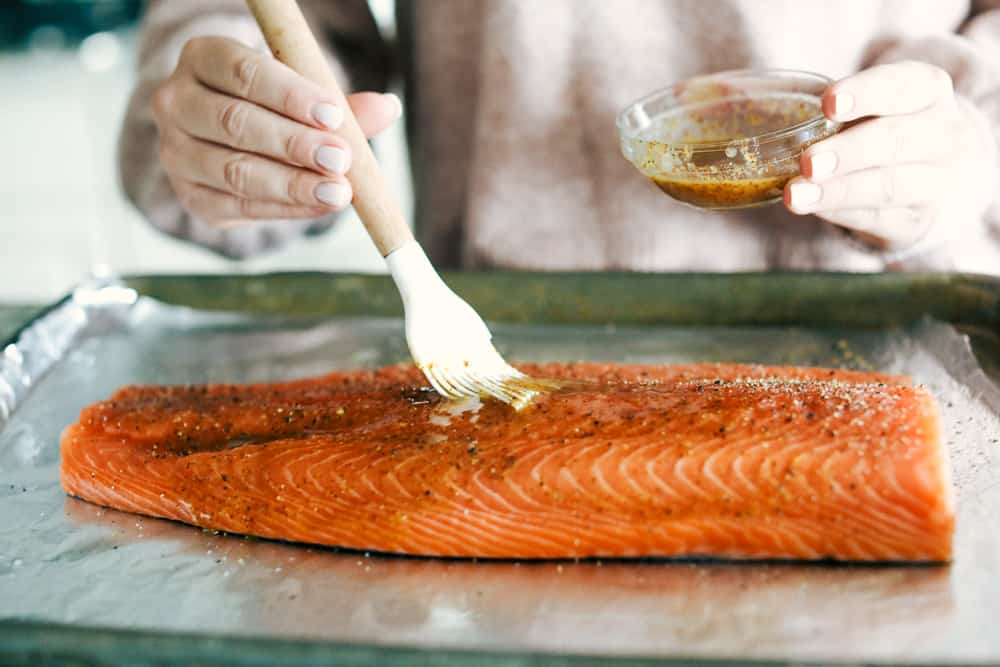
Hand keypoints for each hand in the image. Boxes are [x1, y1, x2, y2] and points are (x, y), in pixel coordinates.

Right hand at [151, 36, 400, 223]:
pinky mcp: (191, 195)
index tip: (333, 115)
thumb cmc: (268, 103)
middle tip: (340, 159)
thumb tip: (387, 108)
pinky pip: (239, 207)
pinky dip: (285, 208)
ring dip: (292, 184)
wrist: (223, 137)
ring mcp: (177, 153)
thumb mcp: (300, 92)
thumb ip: (338, 102)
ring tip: (338, 191)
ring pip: (234, 170)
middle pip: (235, 122)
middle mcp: (176, 102)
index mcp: (203, 58)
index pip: (242, 71)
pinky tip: (320, 206)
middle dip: (294, 144)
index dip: (289, 94)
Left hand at [784, 61, 993, 250]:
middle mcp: (943, 134)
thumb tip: (751, 105)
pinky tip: (814, 208)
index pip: (903, 85)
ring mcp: (935, 182)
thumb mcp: (870, 105)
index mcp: (929, 90)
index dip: (866, 93)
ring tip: (795, 195)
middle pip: (896, 141)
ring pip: (887, 186)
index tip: (828, 103)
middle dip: (848, 152)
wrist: (924, 175)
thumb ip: (832, 106)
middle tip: (807, 162)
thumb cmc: (881, 126)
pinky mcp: (917, 220)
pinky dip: (843, 213)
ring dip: (837, 192)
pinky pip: (879, 219)